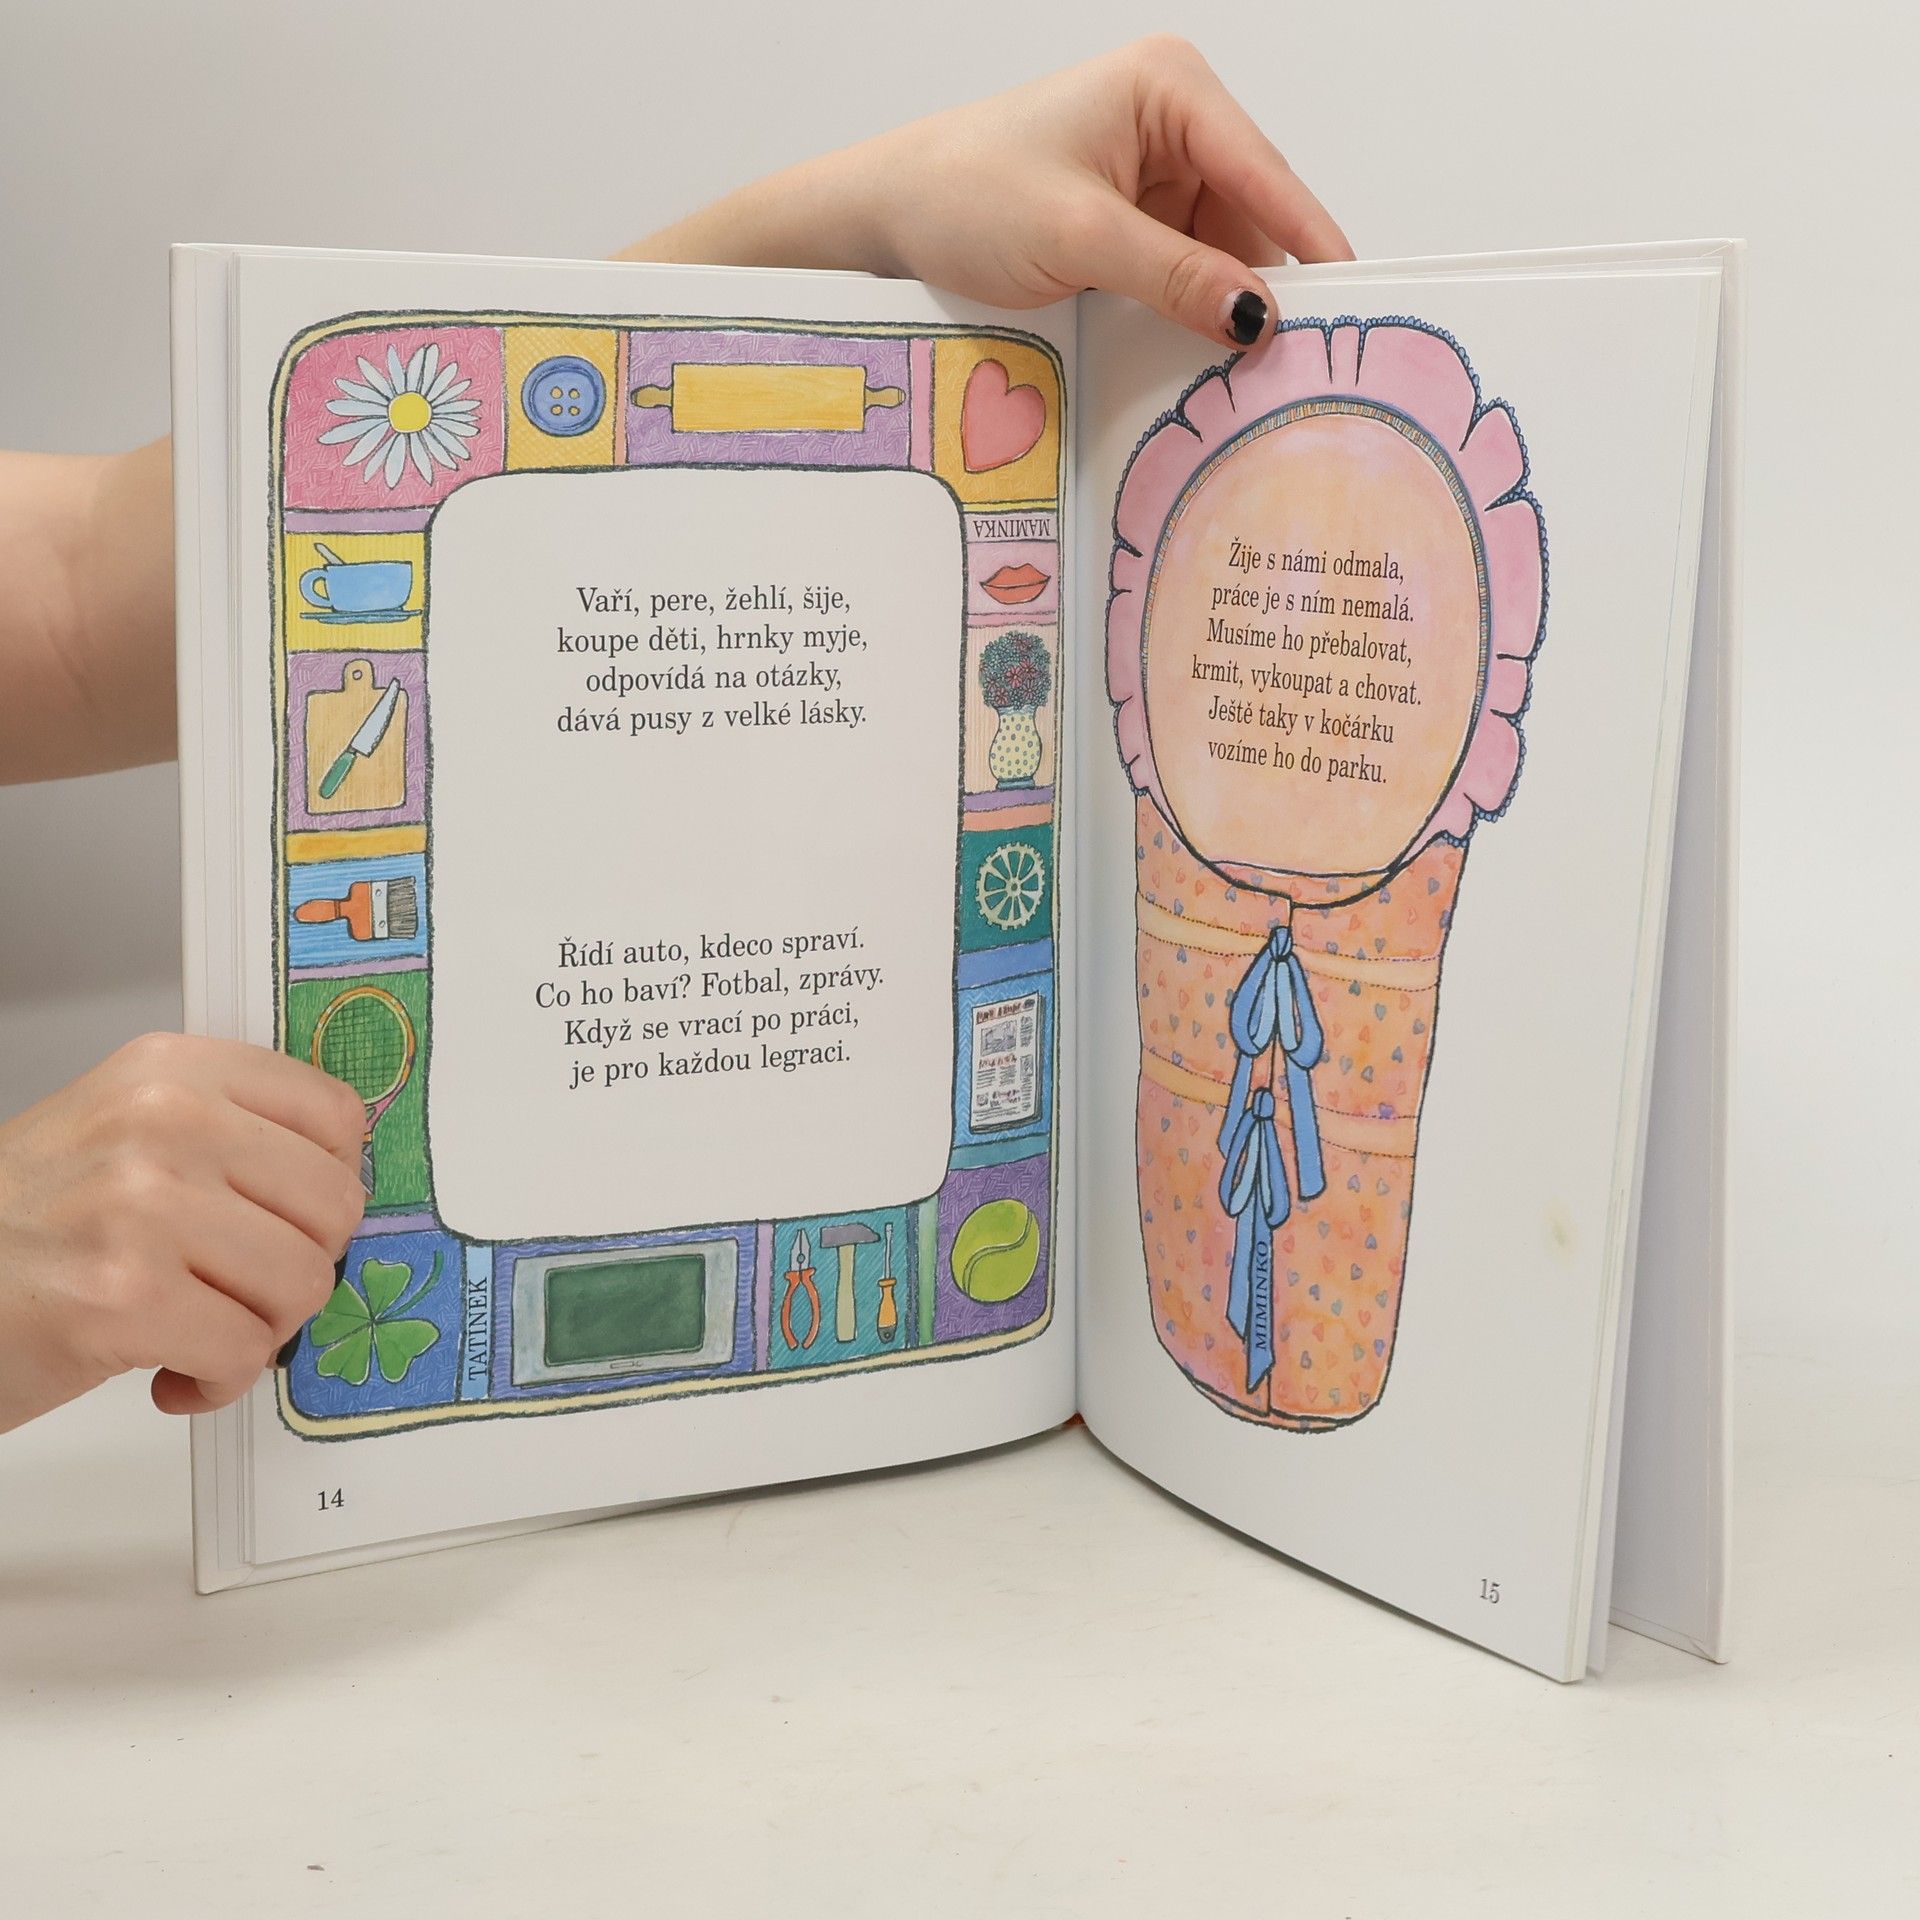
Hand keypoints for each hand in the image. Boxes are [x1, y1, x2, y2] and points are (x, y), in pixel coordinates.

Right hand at [0, 1033, 365, 1431]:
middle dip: (301, 1266)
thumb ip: (232, 1137)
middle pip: (335, 1205)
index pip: (337, 1115)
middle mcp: (162, 1122)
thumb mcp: (127, 1133)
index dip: (330, 1185)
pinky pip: (245, 1351)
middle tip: (243, 1289)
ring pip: (302, 1282)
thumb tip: (348, 1180)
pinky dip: (219, 1381)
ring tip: (202, 1330)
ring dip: (260, 1328)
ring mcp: (141, 1207)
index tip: (293, 1220)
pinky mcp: (122, 1299)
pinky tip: (172, 1374)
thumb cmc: (26, 1225)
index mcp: (172, 1071)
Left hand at [630, 37, 1352, 344]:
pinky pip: (1186, 268)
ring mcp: (1155, 171)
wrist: (889, 214)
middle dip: (1266, 285)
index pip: (1265, 172)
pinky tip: (1203, 355)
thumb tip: (1256, 316)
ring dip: (1227, 308)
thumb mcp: (1078, 237)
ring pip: (1223, 250)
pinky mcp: (1133, 218)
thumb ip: (1173, 275)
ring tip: (1248, 375)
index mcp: (1169, 89)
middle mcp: (1173, 120)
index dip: (1309, 244)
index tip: (1352, 305)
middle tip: (1296, 366)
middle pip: (1253, 215)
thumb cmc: (964, 195)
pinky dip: (1193, 310)